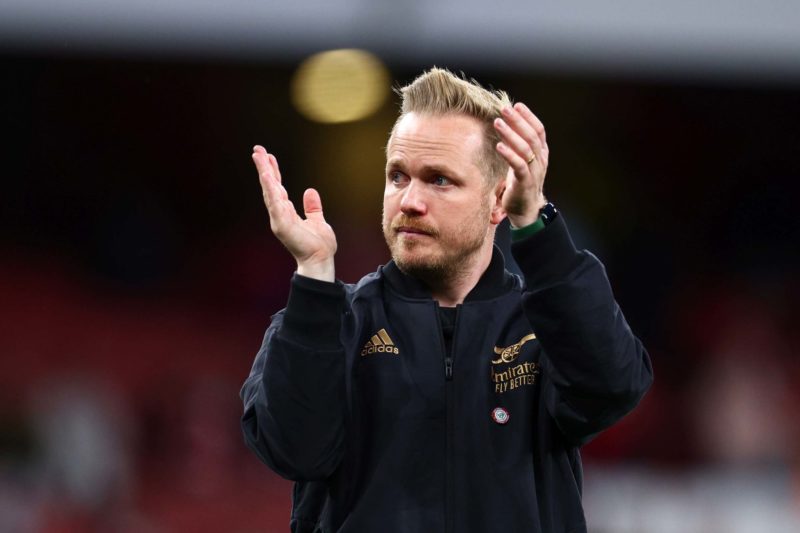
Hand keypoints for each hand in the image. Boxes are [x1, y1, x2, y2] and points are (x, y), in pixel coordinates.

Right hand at [253, 145, 336, 281]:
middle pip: (270, 186)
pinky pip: (275, 203)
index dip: (273, 171)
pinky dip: (271, 189)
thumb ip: (312, 207)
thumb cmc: (319, 244)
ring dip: (264, 173)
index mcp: (287, 212)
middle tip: (257, 149)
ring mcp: (279, 219)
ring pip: (270, 191)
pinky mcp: (281, 225)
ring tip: (259, 157)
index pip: (278, 187)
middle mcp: (280, 213)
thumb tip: (310, 191)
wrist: (321, 259)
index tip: (268, 156)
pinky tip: (267, 176)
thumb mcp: (317, 220)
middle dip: (264, 167)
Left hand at [493, 103, 548, 227]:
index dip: (528, 116)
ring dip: (511, 134)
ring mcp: (535, 171)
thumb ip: (517, 146)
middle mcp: (540, 160)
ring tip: (498, 123)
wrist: (526, 210)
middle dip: (518, 120)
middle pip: (532, 135)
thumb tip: (505, 126)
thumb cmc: (520, 183)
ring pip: (525, 148)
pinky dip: (509, 154)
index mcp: (541, 153)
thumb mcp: (521, 161)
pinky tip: (499, 145)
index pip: (539, 130)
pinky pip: (519, 165)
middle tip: (504, 109)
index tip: (516, 105)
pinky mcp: (525, 182)